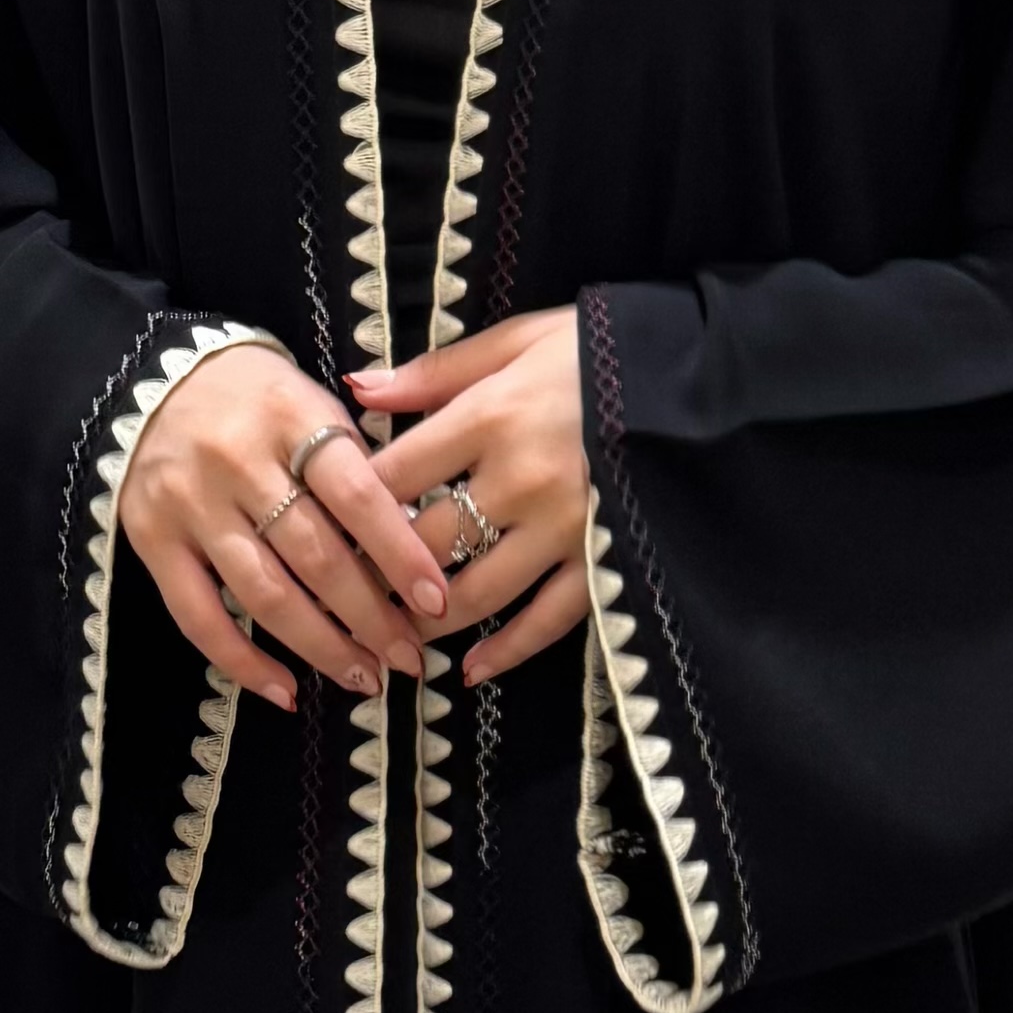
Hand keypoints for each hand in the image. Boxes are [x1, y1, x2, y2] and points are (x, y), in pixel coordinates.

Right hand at [118, 344, 448, 712]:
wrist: (156, 377)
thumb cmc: (256, 396)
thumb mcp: (312, 402)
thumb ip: (356, 462)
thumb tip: (414, 543)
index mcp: (289, 416)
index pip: (355, 493)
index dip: (399, 553)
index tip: (436, 602)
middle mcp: (236, 461)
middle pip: (314, 554)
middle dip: (369, 616)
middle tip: (408, 657)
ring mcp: (190, 504)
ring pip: (263, 594)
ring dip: (320, 646)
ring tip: (364, 677)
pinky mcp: (152, 541)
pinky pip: (198, 617)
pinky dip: (242, 661)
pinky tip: (285, 690)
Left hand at [348, 310, 590, 684]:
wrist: (693, 374)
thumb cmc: (595, 350)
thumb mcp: (515, 341)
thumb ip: (435, 373)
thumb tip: (357, 389)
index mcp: (490, 417)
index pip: (393, 475)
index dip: (346, 508)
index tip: (319, 529)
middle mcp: (521, 479)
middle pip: (424, 542)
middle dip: (377, 574)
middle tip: (344, 595)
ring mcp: (564, 527)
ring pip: (476, 591)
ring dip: (429, 619)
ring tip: (396, 634)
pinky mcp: (602, 558)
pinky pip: (549, 619)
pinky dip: (507, 651)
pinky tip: (470, 671)